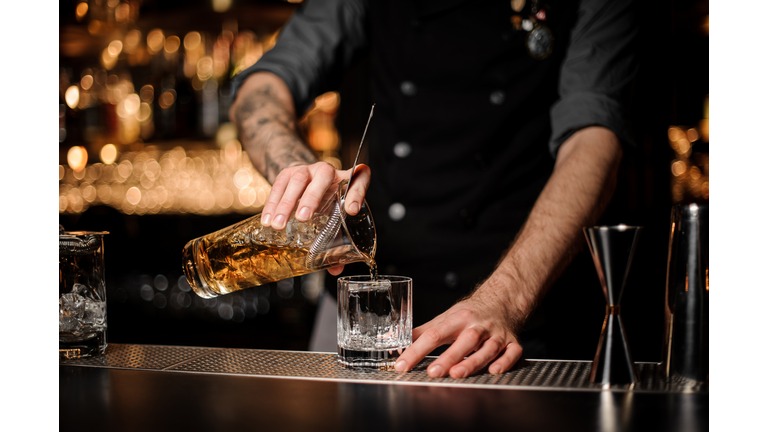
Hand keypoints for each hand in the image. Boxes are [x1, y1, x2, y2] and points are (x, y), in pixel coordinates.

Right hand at [261, 161, 370, 273]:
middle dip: (313, 197)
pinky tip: (267, 219)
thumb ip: (338, 239)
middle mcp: (328, 171)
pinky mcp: (288, 172)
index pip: (360, 178)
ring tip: (279, 224)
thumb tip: (335, 269)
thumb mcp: (335, 216)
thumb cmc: (326, 201)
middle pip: (324, 175)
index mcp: (346, 180)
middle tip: (303, 218)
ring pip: (299, 179)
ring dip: (287, 202)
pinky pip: (279, 184)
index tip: (352, 211)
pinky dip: (272, 204)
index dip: (357, 192)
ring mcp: (307, 169)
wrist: (306, 178)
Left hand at [394, 282, 524, 377]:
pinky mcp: (512, 343)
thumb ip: (422, 333)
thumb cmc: (470, 314)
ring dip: (473, 361)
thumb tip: (396, 345)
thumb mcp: (445, 319)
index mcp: (458, 319)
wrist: (502, 301)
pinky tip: (494, 370)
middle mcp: (478, 326)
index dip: (417, 350)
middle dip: (449, 357)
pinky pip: (512, 352)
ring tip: (457, 374)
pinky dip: (505, 361)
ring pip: (487, 348)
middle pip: (464, 340)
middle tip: (433, 372)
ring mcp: (497, 335)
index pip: (434, 334)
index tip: (403, 364)